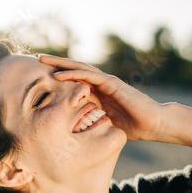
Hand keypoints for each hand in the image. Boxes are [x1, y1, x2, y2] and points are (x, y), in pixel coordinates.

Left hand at [38, 53, 163, 141]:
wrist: (153, 124)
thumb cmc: (133, 127)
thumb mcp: (106, 125)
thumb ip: (93, 122)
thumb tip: (77, 133)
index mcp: (98, 93)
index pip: (75, 81)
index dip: (60, 77)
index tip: (42, 77)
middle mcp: (101, 84)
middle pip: (74, 71)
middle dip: (56, 64)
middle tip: (38, 59)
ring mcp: (106, 82)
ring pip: (79, 69)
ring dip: (60, 64)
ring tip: (42, 60)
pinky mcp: (112, 83)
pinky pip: (89, 76)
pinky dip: (73, 74)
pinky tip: (58, 75)